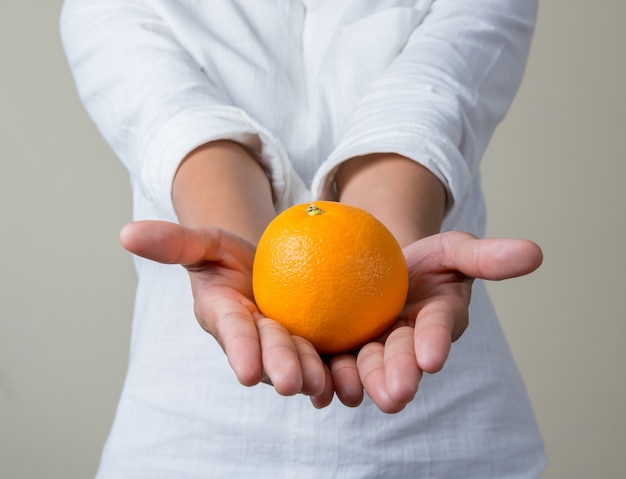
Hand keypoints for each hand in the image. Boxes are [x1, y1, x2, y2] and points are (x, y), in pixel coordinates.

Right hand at [119, 221, 334, 405]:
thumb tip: (125, 233)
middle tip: (294, 381)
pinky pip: (325, 359)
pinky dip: (336, 373)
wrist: (264, 264)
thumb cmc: (228, 255)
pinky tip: (349, 385)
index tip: (248, 372)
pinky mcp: (312, 344)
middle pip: (269, 351)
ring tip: (325, 385)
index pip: (232, 332)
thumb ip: (173, 242)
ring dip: (312, 375)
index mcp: (226, 318)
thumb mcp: (205, 241)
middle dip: (280, 367)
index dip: (240, 349)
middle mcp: (254, 339)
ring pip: (299, 362)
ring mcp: (284, 344)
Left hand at [324, 231, 543, 412]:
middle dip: (399, 375)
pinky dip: (328, 377)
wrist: (381, 267)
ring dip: (360, 382)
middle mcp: (406, 344)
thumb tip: (535, 253)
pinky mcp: (343, 351)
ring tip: (351, 392)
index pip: (437, 330)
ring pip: (365, 368)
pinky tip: (317, 388)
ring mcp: (372, 350)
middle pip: (400, 358)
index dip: (435, 342)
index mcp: (435, 323)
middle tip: (395, 392)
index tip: (432, 358)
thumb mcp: (453, 250)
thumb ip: (486, 257)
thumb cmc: (424, 262)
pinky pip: (333, 365)